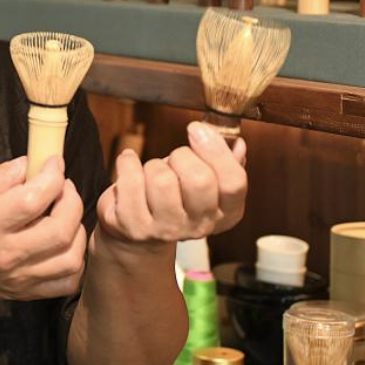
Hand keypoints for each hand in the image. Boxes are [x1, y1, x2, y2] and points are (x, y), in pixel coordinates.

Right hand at [0, 155, 86, 305]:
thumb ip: (2, 175)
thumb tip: (33, 162)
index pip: (33, 199)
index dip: (52, 175)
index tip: (53, 162)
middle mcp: (4, 254)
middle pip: (61, 230)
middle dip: (71, 199)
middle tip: (62, 186)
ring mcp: (17, 277)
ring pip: (70, 258)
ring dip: (76, 230)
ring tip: (63, 214)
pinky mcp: (24, 291)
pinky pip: (66, 282)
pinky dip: (74, 260)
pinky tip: (62, 242)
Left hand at [94, 122, 246, 253]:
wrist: (137, 235)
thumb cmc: (173, 197)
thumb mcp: (204, 180)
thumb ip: (224, 162)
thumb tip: (237, 144)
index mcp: (226, 213)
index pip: (234, 182)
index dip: (217, 150)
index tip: (197, 129)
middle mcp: (200, 226)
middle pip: (199, 180)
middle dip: (182, 156)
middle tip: (174, 159)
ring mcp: (166, 230)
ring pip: (162, 179)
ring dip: (154, 164)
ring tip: (152, 173)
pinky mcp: (134, 227)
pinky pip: (131, 182)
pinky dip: (127, 163)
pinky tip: (129, 164)